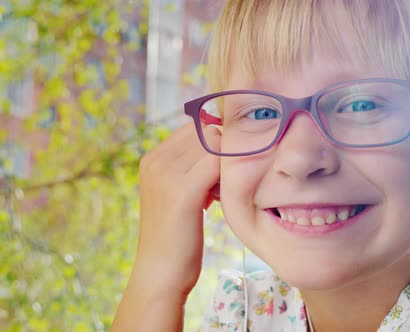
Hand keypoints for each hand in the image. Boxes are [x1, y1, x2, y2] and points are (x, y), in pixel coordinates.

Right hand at [131, 121, 220, 300]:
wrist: (160, 274)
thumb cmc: (176, 236)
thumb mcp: (178, 194)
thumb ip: (192, 168)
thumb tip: (223, 146)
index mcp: (152, 158)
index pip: (195, 127)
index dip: (217, 143)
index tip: (223, 170)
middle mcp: (155, 160)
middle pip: (206, 132)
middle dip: (225, 152)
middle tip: (226, 183)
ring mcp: (166, 174)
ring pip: (215, 145)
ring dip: (229, 164)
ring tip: (221, 193)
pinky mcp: (182, 191)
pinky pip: (218, 164)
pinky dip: (230, 176)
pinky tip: (224, 198)